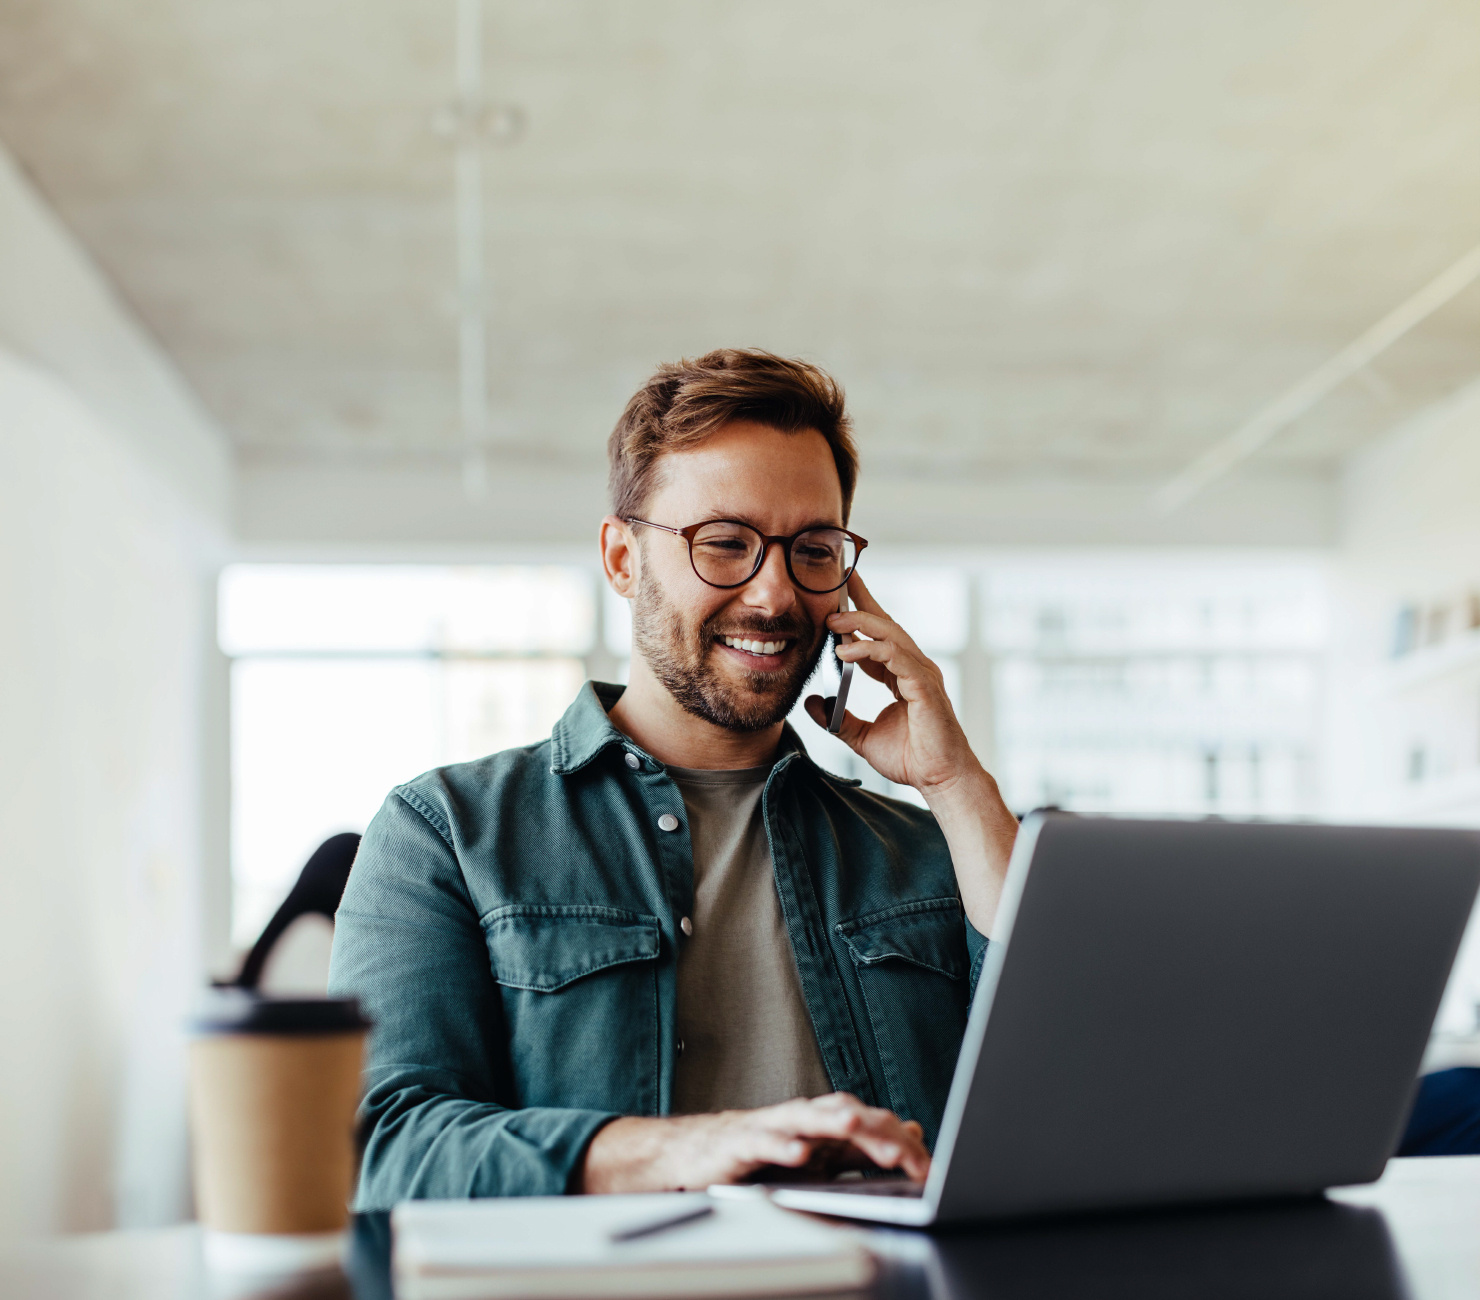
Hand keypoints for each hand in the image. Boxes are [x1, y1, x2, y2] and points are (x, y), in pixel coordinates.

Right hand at [575, 1093, 930, 1192]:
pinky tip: (798, 1154)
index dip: (900, 1145)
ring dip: (832, 1122)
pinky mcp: (740, 1143)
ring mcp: (771, 1127)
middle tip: (907, 1155)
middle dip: (877, 1134)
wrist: (693, 1155)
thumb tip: (911, 1132)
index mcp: (824, 1125)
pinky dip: (781, 1146)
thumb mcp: (818, 1158)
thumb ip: (862, 1148)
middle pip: (846, 1116)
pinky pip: (763, 1143)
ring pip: (807, 1118)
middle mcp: (802, 1119)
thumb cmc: (758, 1156)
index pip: (871, 1127)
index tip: (929, 1169)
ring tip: (855, 1128)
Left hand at [803, 572, 978, 799]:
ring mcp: (921, 674)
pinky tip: (845, 650)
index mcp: (901, 675)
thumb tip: (812, 704)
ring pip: (890, 634)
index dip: (858, 614)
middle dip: (861, 600)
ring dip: (859, 622)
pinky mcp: (924, 685)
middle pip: (885, 623)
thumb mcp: (862, 736)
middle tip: (836, 584)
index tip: (837, 595)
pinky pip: (895, 656)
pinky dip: (869, 649)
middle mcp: (913, 668)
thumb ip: (838, 719)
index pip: (878, 635)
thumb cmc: (912, 758)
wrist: (939, 779)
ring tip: (831, 621)